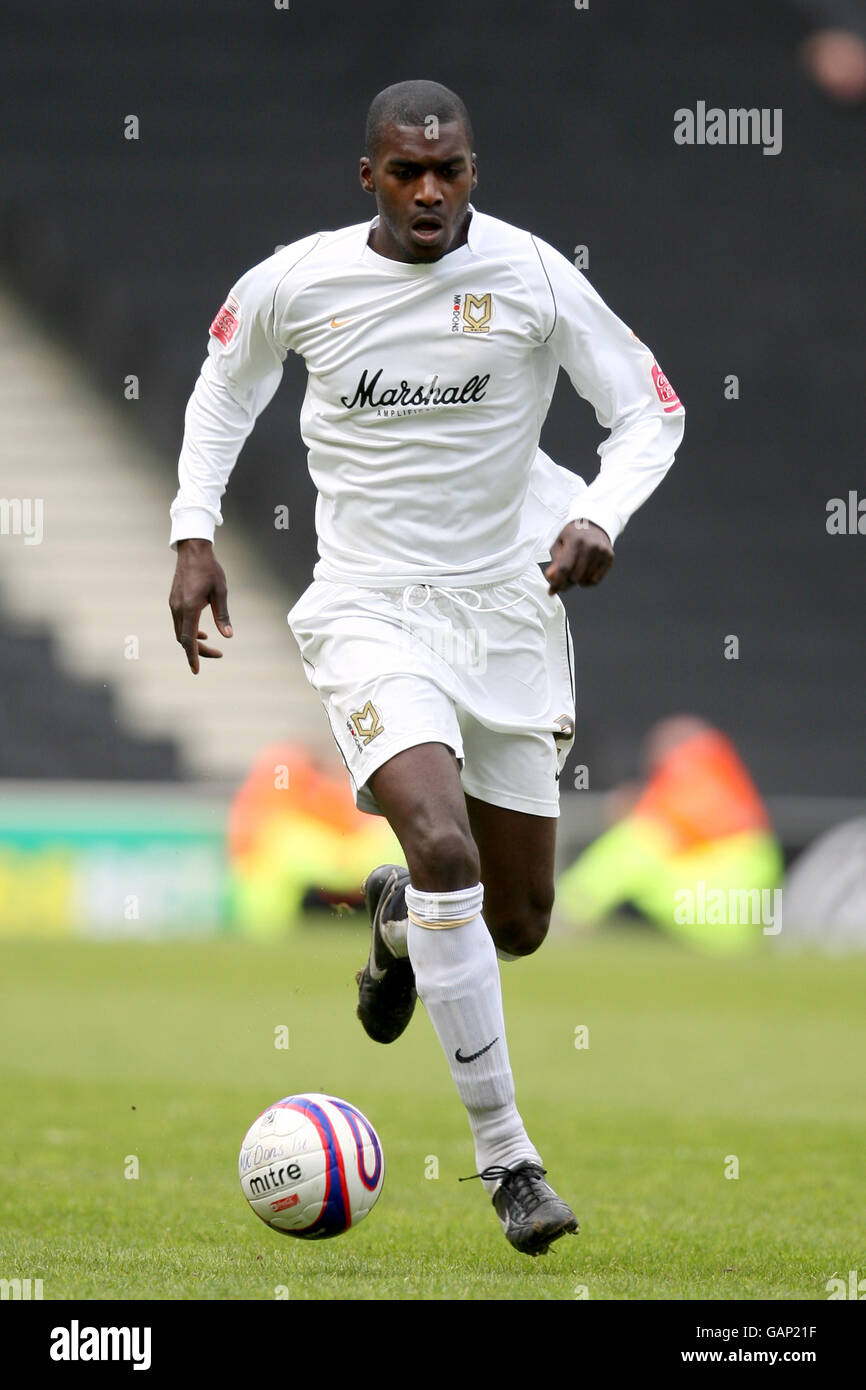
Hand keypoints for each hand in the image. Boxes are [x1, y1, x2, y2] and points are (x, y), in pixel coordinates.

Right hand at [169, 538, 231, 673]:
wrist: (192, 550)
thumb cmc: (209, 569)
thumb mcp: (220, 592)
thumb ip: (223, 615)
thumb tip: (228, 636)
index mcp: (189, 607)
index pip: (188, 639)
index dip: (193, 656)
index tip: (196, 670)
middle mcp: (178, 608)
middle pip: (184, 639)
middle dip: (198, 651)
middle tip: (218, 655)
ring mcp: (174, 605)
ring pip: (180, 632)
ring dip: (193, 642)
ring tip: (211, 645)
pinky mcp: (174, 601)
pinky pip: (179, 623)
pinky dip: (189, 631)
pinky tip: (203, 633)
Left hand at [545, 519, 613, 594]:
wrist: (594, 524)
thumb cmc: (572, 536)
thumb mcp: (560, 544)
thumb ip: (555, 561)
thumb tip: (550, 578)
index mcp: (575, 541)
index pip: (565, 568)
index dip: (557, 582)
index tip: (550, 592)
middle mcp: (591, 546)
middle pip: (575, 576)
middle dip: (566, 580)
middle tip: (564, 577)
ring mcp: (602, 552)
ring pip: (586, 580)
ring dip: (577, 581)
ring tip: (574, 571)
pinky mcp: (609, 557)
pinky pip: (596, 580)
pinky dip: (587, 581)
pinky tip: (584, 573)